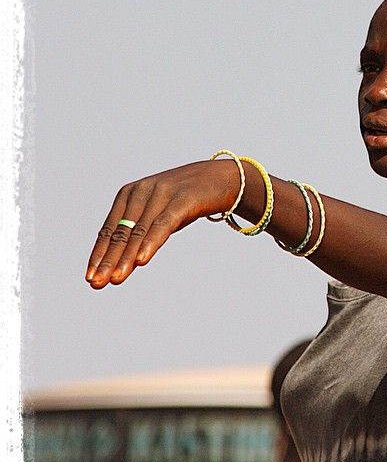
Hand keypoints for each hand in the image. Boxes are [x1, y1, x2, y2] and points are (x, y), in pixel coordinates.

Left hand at [85, 160, 235, 288]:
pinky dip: (151, 242)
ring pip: (139, 231)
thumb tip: (122, 262)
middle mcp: (141, 191)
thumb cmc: (186, 200)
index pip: (109, 229)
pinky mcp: (182, 199)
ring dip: (126, 257)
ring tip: (115, 279)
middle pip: (121, 232)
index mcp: (129, 194)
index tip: (90, 277)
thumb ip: (141, 231)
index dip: (99, 254)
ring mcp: (162, 194)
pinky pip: (163, 224)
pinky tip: (141, 260)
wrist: (222, 178)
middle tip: (96, 283)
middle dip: (107, 259)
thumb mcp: (159, 213)